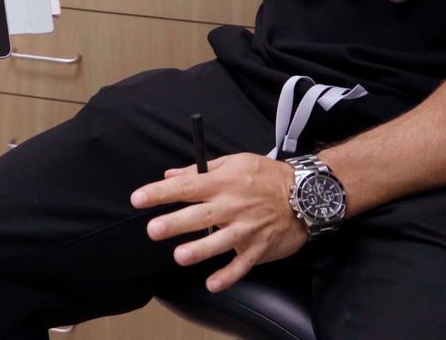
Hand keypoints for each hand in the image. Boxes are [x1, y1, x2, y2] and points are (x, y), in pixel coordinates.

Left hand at [130, 154, 309, 292]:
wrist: (307, 194)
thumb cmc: (267, 176)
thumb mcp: (235, 162)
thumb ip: (200, 169)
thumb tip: (169, 175)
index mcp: (223, 183)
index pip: (186, 187)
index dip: (160, 193)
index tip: (138, 199)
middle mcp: (232, 206)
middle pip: (199, 216)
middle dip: (175, 223)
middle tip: (153, 230)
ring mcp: (246, 229)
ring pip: (219, 242)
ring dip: (200, 250)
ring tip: (180, 256)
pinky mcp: (258, 248)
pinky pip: (242, 264)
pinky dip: (228, 275)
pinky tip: (212, 284)